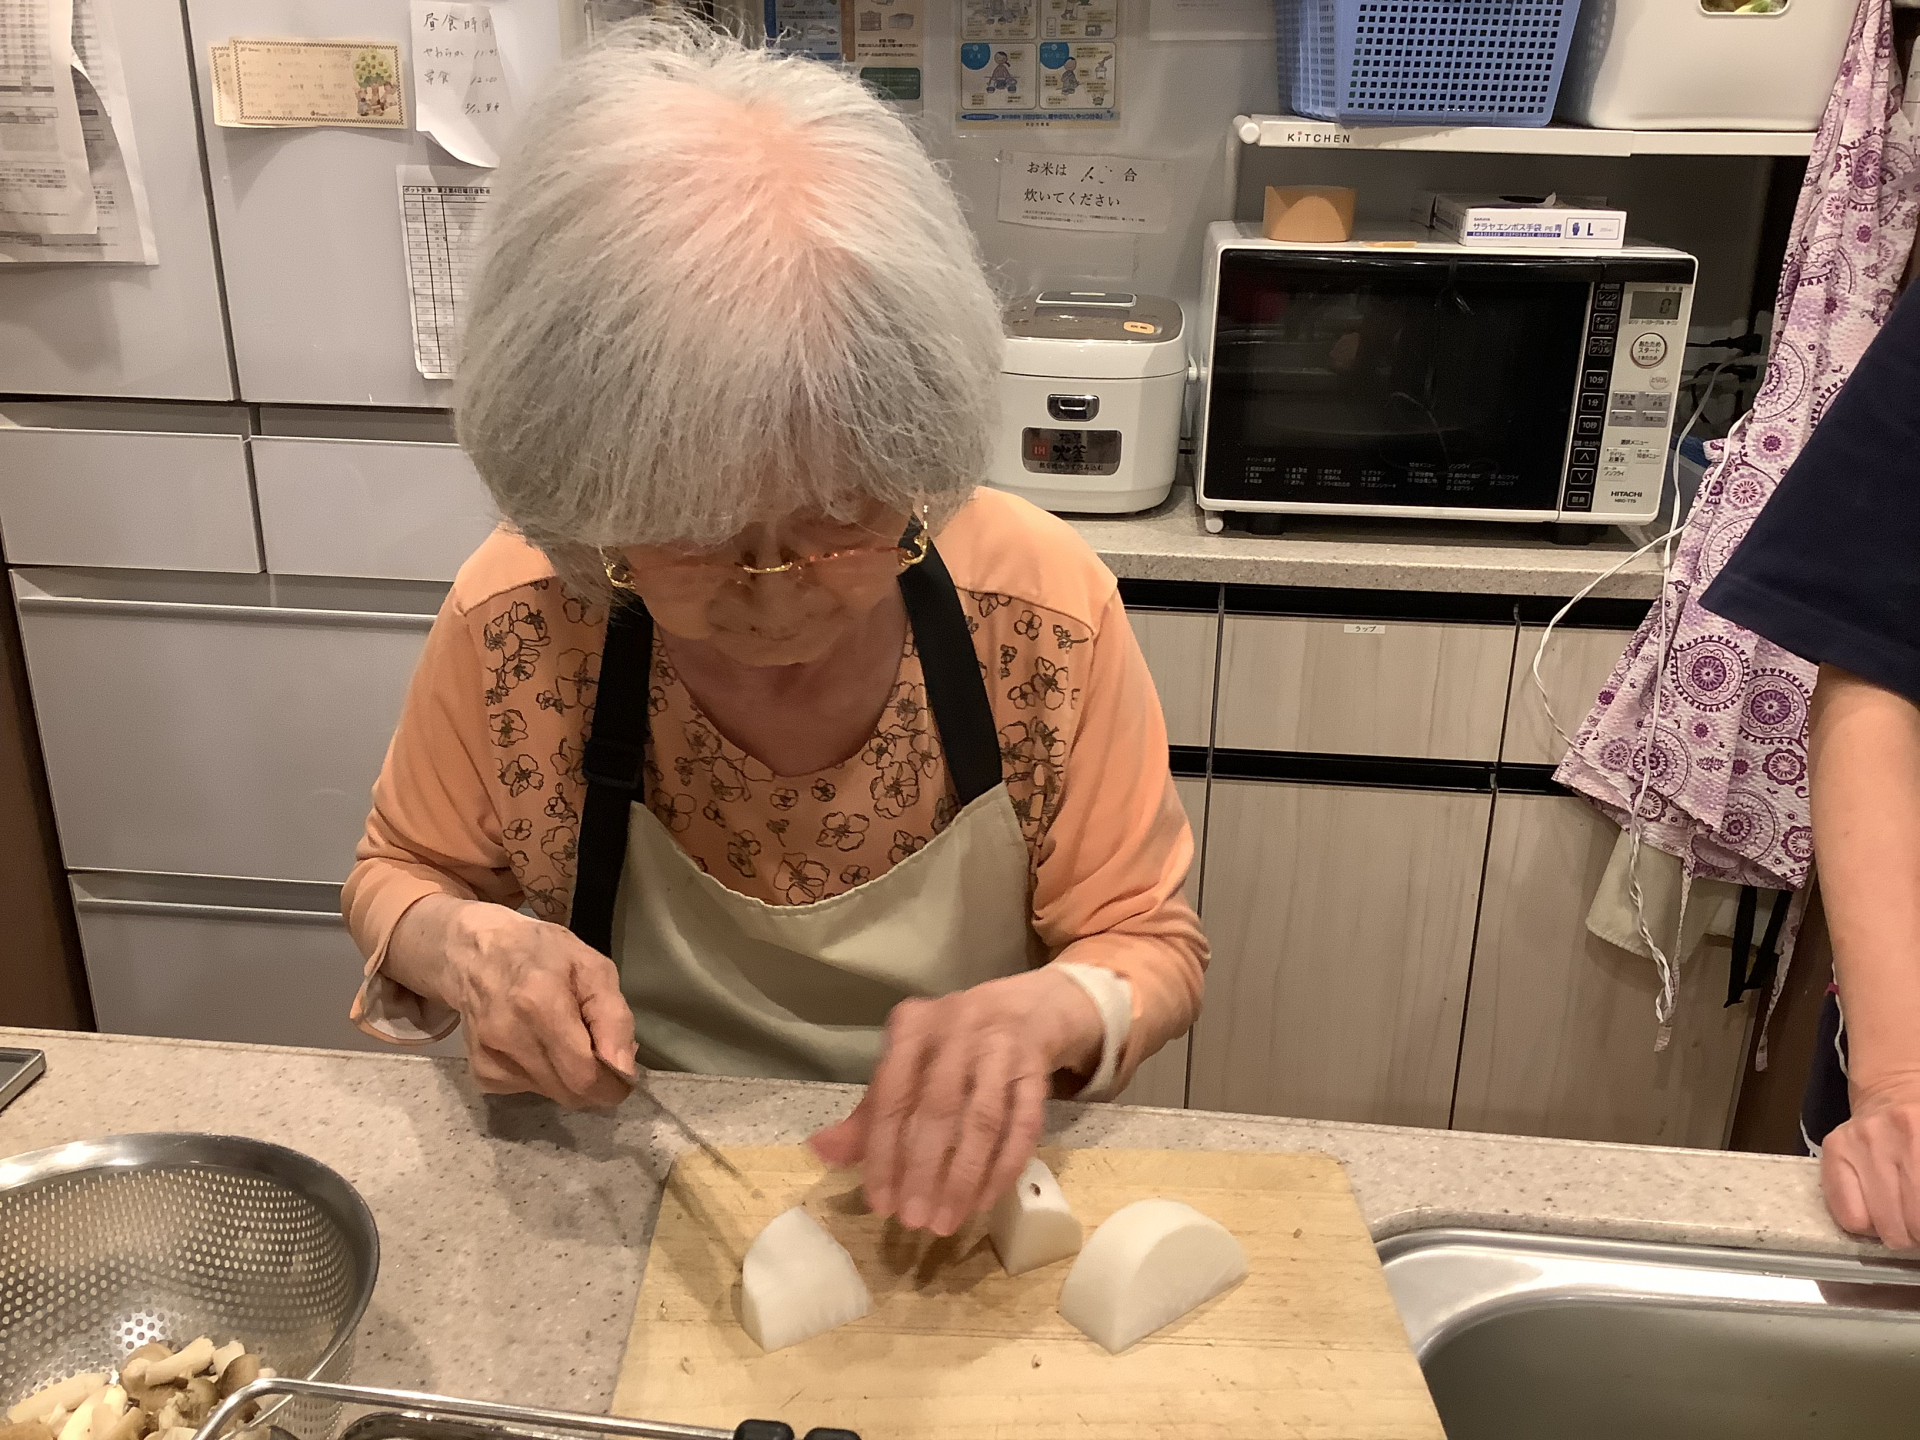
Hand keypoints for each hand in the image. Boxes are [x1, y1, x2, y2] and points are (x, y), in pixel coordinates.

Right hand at [439, 900, 636, 1108]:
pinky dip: (545, 1075)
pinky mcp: (480, 1073)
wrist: (476, 952)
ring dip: (569, 1076)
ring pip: (553, 1094)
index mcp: (540, 1005)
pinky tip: (536, 1043)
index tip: (624, 1069)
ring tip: (563, 1036)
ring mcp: (489, 1059)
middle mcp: (509, 1037)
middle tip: (598, 1049)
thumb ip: (614, 1019)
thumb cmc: (541, 952)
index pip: (585, 1076)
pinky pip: (529, 1090)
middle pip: (570, 1093)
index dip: (614, 1083)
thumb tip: (624, 1070)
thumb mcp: (593, 967)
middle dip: (596, 1082)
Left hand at [808, 968, 1102, 1236]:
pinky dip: (1003, 1167)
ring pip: (983, 1121)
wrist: (1024, 1011)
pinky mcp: (1037, 1070)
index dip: (882, 1153)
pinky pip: (1022, 1126)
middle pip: (938, 1109)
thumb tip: (821, 1152)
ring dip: (963, 1177)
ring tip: (946, 1221)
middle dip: (923, 1170)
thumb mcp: (906, 1066)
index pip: (891, 1096)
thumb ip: (869, 1112)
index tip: (879, 1203)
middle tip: (913, 1221)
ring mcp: (1002, 1048)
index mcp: (913, 1027)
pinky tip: (984, 1200)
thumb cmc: (950, 1048)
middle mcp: (958, 1030)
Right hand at [1821, 1077, 1919, 1249]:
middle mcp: (1890, 1135)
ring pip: (1882, 1225)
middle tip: (1917, 1226)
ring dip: (1897, 1233)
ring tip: (1900, 1219)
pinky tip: (1874, 1211)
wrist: (1892, 1094)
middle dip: (1917, 1233)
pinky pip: (1848, 1217)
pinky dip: (1865, 1226)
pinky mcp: (1831, 1149)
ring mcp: (1856, 1142)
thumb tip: (1919, 1224)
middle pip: (1912, 1223)